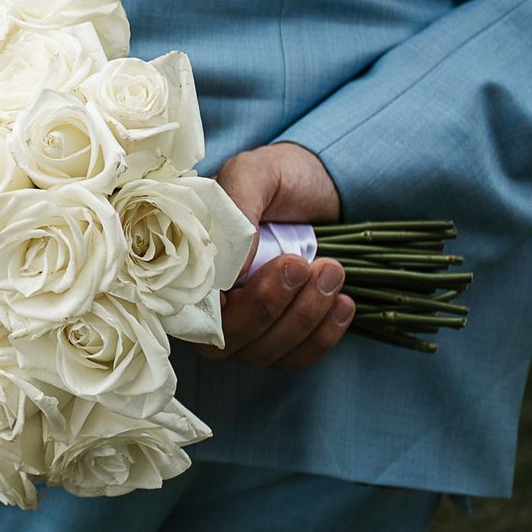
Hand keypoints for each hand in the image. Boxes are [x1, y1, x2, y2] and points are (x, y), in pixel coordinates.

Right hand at [201, 142, 355, 370]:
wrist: (320, 184)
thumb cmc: (278, 175)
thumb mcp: (254, 173)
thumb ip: (237, 210)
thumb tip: (232, 271)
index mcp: (189, 263)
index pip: (191, 311)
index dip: (230, 306)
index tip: (280, 266)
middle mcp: (209, 302)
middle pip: (227, 342)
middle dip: (272, 308)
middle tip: (305, 264)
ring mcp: (246, 324)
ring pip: (264, 353)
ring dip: (304, 317)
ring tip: (333, 270)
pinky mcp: (282, 336)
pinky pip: (295, 358)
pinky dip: (323, 337)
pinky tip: (343, 303)